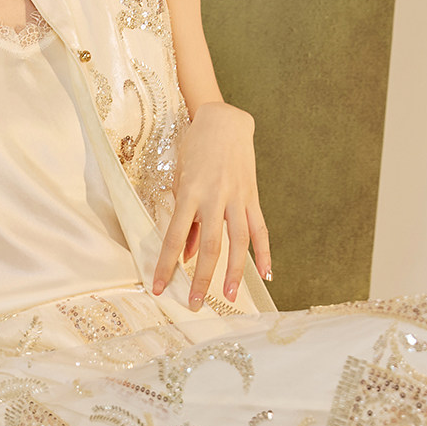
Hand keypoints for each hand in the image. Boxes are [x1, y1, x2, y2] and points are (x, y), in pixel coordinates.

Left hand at [151, 101, 271, 309]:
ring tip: (230, 298)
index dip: (166, 266)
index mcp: (189, 193)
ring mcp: (237, 197)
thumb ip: (186, 220)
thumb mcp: (181, 181)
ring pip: (238, 242)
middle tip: (194, 304)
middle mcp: (214, 197)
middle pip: (208, 246)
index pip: (174, 238)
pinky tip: (267, 274)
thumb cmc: (195, 151)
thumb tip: (186, 255)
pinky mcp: (252, 196)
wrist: (223, 121)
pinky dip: (265, 252)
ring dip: (234, 272)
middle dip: (201, 278)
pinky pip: (260, 229)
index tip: (159, 288)